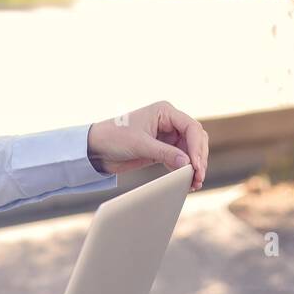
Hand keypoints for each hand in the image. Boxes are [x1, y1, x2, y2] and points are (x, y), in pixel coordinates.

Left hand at [87, 100, 208, 190]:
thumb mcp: (140, 145)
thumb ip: (165, 153)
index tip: (196, 165)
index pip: (191, 127)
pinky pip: (180, 158)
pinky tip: (187, 181)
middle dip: (198, 157)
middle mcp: (168, 121)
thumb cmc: (114, 137)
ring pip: (190, 150)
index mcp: (164, 111)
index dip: (196, 147)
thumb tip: (188, 164)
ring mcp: (166, 135)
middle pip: (195, 139)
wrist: (95, 148)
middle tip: (198, 177)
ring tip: (195, 182)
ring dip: (194, 165)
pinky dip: (184, 169)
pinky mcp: (162, 149)